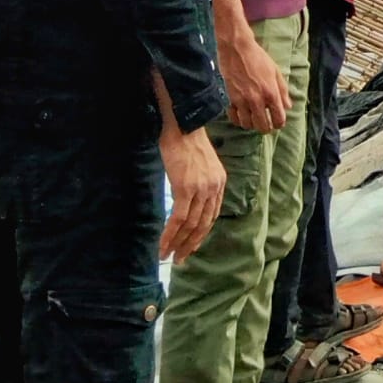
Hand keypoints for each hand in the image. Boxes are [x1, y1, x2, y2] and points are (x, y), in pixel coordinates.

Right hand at [158, 122, 225, 261]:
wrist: (181, 123)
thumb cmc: (185, 140)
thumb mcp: (199, 163)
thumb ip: (198, 181)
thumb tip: (188, 198)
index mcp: (219, 182)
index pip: (212, 215)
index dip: (201, 234)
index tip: (190, 246)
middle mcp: (214, 187)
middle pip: (204, 224)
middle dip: (190, 244)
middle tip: (179, 258)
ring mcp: (201, 189)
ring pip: (191, 225)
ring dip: (178, 243)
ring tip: (168, 255)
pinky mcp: (186, 188)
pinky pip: (179, 219)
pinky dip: (170, 234)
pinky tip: (163, 245)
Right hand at [218, 23, 291, 132]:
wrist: (237, 49)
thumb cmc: (258, 58)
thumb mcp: (276, 71)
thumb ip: (283, 90)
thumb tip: (287, 106)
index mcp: (271, 93)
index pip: (279, 119)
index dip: (279, 123)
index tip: (277, 122)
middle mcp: (257, 100)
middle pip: (263, 127)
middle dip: (266, 127)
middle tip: (265, 123)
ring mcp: (243, 100)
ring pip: (247, 125)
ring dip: (251, 124)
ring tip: (253, 118)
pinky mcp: (231, 99)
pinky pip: (234, 118)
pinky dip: (238, 119)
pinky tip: (241, 114)